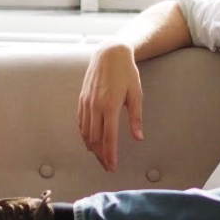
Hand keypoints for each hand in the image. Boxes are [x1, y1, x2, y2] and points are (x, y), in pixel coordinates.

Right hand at [77, 42, 143, 171]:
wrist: (109, 53)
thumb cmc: (126, 73)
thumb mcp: (136, 94)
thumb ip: (135, 117)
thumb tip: (138, 138)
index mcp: (110, 106)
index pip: (108, 137)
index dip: (110, 154)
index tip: (112, 166)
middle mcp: (95, 106)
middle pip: (95, 139)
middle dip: (101, 155)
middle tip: (107, 166)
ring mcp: (86, 102)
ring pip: (85, 132)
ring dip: (91, 147)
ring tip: (99, 157)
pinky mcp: (82, 99)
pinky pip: (80, 121)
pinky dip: (84, 134)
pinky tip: (89, 141)